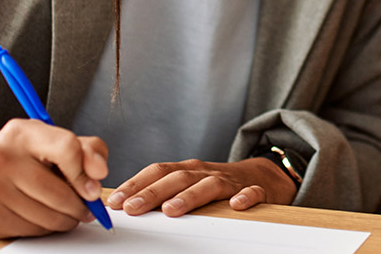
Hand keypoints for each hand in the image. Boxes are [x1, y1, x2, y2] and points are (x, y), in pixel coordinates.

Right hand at [0, 121, 108, 237]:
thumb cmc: (24, 158)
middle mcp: (0, 157)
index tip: (93, 188)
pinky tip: (41, 216)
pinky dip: (46, 228)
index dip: (86, 172)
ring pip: (49, 217)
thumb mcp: (55, 142)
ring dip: (66, 220)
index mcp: (22, 133)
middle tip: (86, 207)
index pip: (66, 148)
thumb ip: (87, 150)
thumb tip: (99, 171)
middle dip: (80, 206)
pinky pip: (33, 231)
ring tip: (65, 211)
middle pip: (60, 193)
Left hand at [105, 158, 297, 216]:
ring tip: (172, 210)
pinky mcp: (255, 190)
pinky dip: (244, 197)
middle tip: (133, 208)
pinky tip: (235, 205)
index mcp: (188, 170)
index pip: (158, 172)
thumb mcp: (190, 182)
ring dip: (190, 196)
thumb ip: (162, 191)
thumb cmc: (218, 183)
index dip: (136, 184)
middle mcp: (206, 172)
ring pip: (210, 186)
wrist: (264, 175)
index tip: (115, 201)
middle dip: (153, 192)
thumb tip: (125, 205)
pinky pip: (252, 193)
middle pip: (178, 178)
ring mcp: (231, 181)